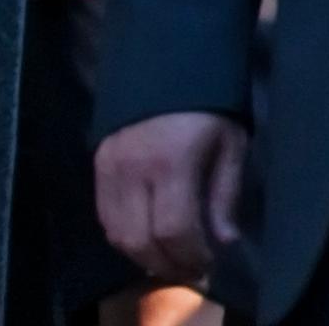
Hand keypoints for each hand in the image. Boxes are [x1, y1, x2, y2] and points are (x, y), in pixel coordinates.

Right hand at [95, 111, 247, 283]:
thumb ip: (225, 195)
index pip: (174, 229)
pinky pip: (104, 215)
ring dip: (144, 256)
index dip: (191, 256)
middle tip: (190, 270)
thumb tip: (225, 241)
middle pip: (140, 240)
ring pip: (116, 233)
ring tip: (171, 259)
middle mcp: (133, 169)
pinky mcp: (97, 164)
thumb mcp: (231, 144)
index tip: (209, 264)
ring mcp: (109, 167)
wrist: (166, 58)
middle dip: (167, 264)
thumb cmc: (210, 104)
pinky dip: (124, 237)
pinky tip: (149, 238)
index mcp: (171, 163)